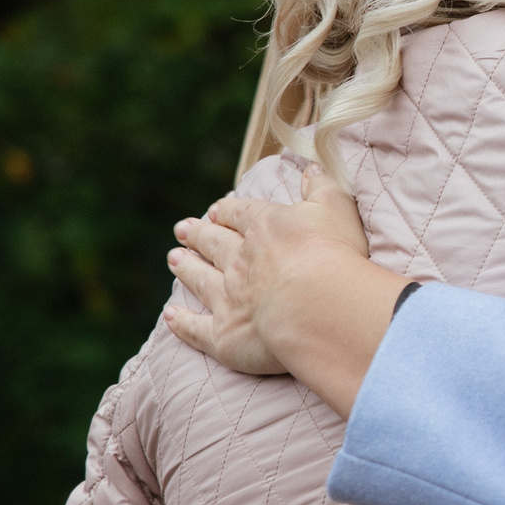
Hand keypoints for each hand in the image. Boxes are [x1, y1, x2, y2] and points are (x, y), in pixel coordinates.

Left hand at [164, 167, 372, 379]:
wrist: (316, 307)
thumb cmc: (332, 255)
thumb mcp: (335, 209)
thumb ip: (321, 187)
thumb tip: (312, 169)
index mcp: (264, 228)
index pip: (239, 214)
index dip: (226, 212)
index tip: (216, 211)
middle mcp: (239, 260)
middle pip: (213, 244)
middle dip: (198, 235)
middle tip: (182, 229)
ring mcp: (227, 297)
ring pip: (200, 280)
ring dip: (186, 268)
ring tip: (174, 259)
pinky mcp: (224, 335)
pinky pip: (196, 328)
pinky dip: (181, 323)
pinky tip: (170, 316)